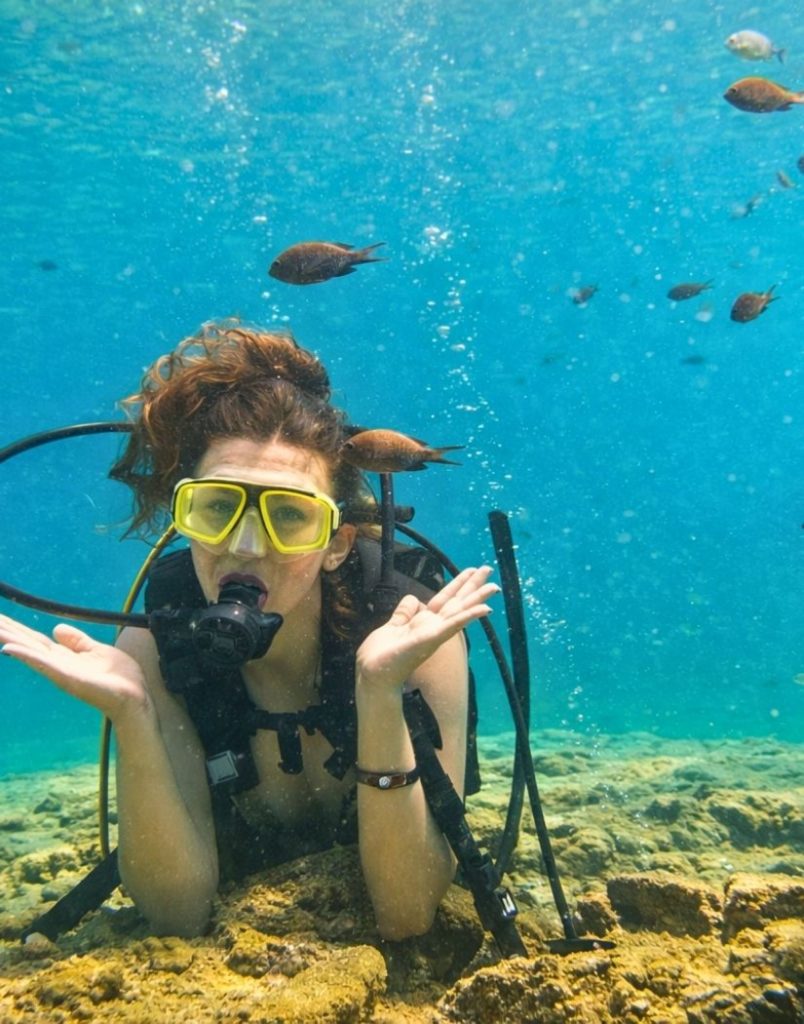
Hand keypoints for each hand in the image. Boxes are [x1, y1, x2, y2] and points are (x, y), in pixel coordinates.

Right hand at [0, 613, 148, 720]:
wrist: (135, 698)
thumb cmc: (119, 678)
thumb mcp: (96, 651)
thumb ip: (77, 641)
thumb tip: (56, 627)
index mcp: (63, 656)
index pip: (34, 639)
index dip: (15, 628)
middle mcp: (56, 663)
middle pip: (26, 642)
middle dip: (6, 630)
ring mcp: (60, 671)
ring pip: (29, 650)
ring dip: (9, 638)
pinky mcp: (69, 678)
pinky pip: (45, 664)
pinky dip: (27, 655)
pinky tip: (9, 648)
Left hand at [356, 566, 497, 690]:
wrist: (374, 674)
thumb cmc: (381, 656)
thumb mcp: (391, 627)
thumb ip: (403, 614)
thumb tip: (413, 599)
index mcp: (424, 623)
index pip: (444, 598)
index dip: (457, 584)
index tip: (471, 570)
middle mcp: (433, 627)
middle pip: (456, 601)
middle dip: (472, 585)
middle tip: (488, 568)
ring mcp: (434, 633)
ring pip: (460, 611)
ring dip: (477, 599)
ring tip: (493, 587)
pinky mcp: (431, 639)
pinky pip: (453, 625)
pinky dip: (469, 616)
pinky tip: (484, 610)